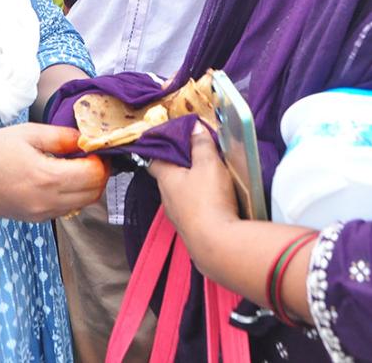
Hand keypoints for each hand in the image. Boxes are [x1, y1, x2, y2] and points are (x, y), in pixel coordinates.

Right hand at [0, 124, 109, 221]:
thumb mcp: (27, 133)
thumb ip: (60, 137)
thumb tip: (85, 138)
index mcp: (48, 177)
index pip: (94, 174)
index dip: (100, 159)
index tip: (94, 145)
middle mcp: (49, 201)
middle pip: (94, 192)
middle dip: (99, 172)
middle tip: (90, 154)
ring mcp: (42, 214)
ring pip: (83, 203)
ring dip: (88, 185)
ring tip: (77, 164)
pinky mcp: (36, 220)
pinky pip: (67, 209)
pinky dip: (74, 195)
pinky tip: (62, 177)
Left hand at [150, 124, 238, 248]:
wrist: (217, 244)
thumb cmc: (208, 200)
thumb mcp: (208, 164)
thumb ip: (201, 144)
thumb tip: (194, 127)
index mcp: (165, 178)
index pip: (154, 159)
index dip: (162, 148)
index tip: (172, 139)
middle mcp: (167, 198)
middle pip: (169, 177)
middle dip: (180, 166)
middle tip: (197, 155)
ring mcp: (178, 217)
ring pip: (181, 194)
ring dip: (191, 185)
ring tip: (210, 176)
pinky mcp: (191, 230)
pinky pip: (192, 210)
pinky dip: (200, 202)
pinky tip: (215, 201)